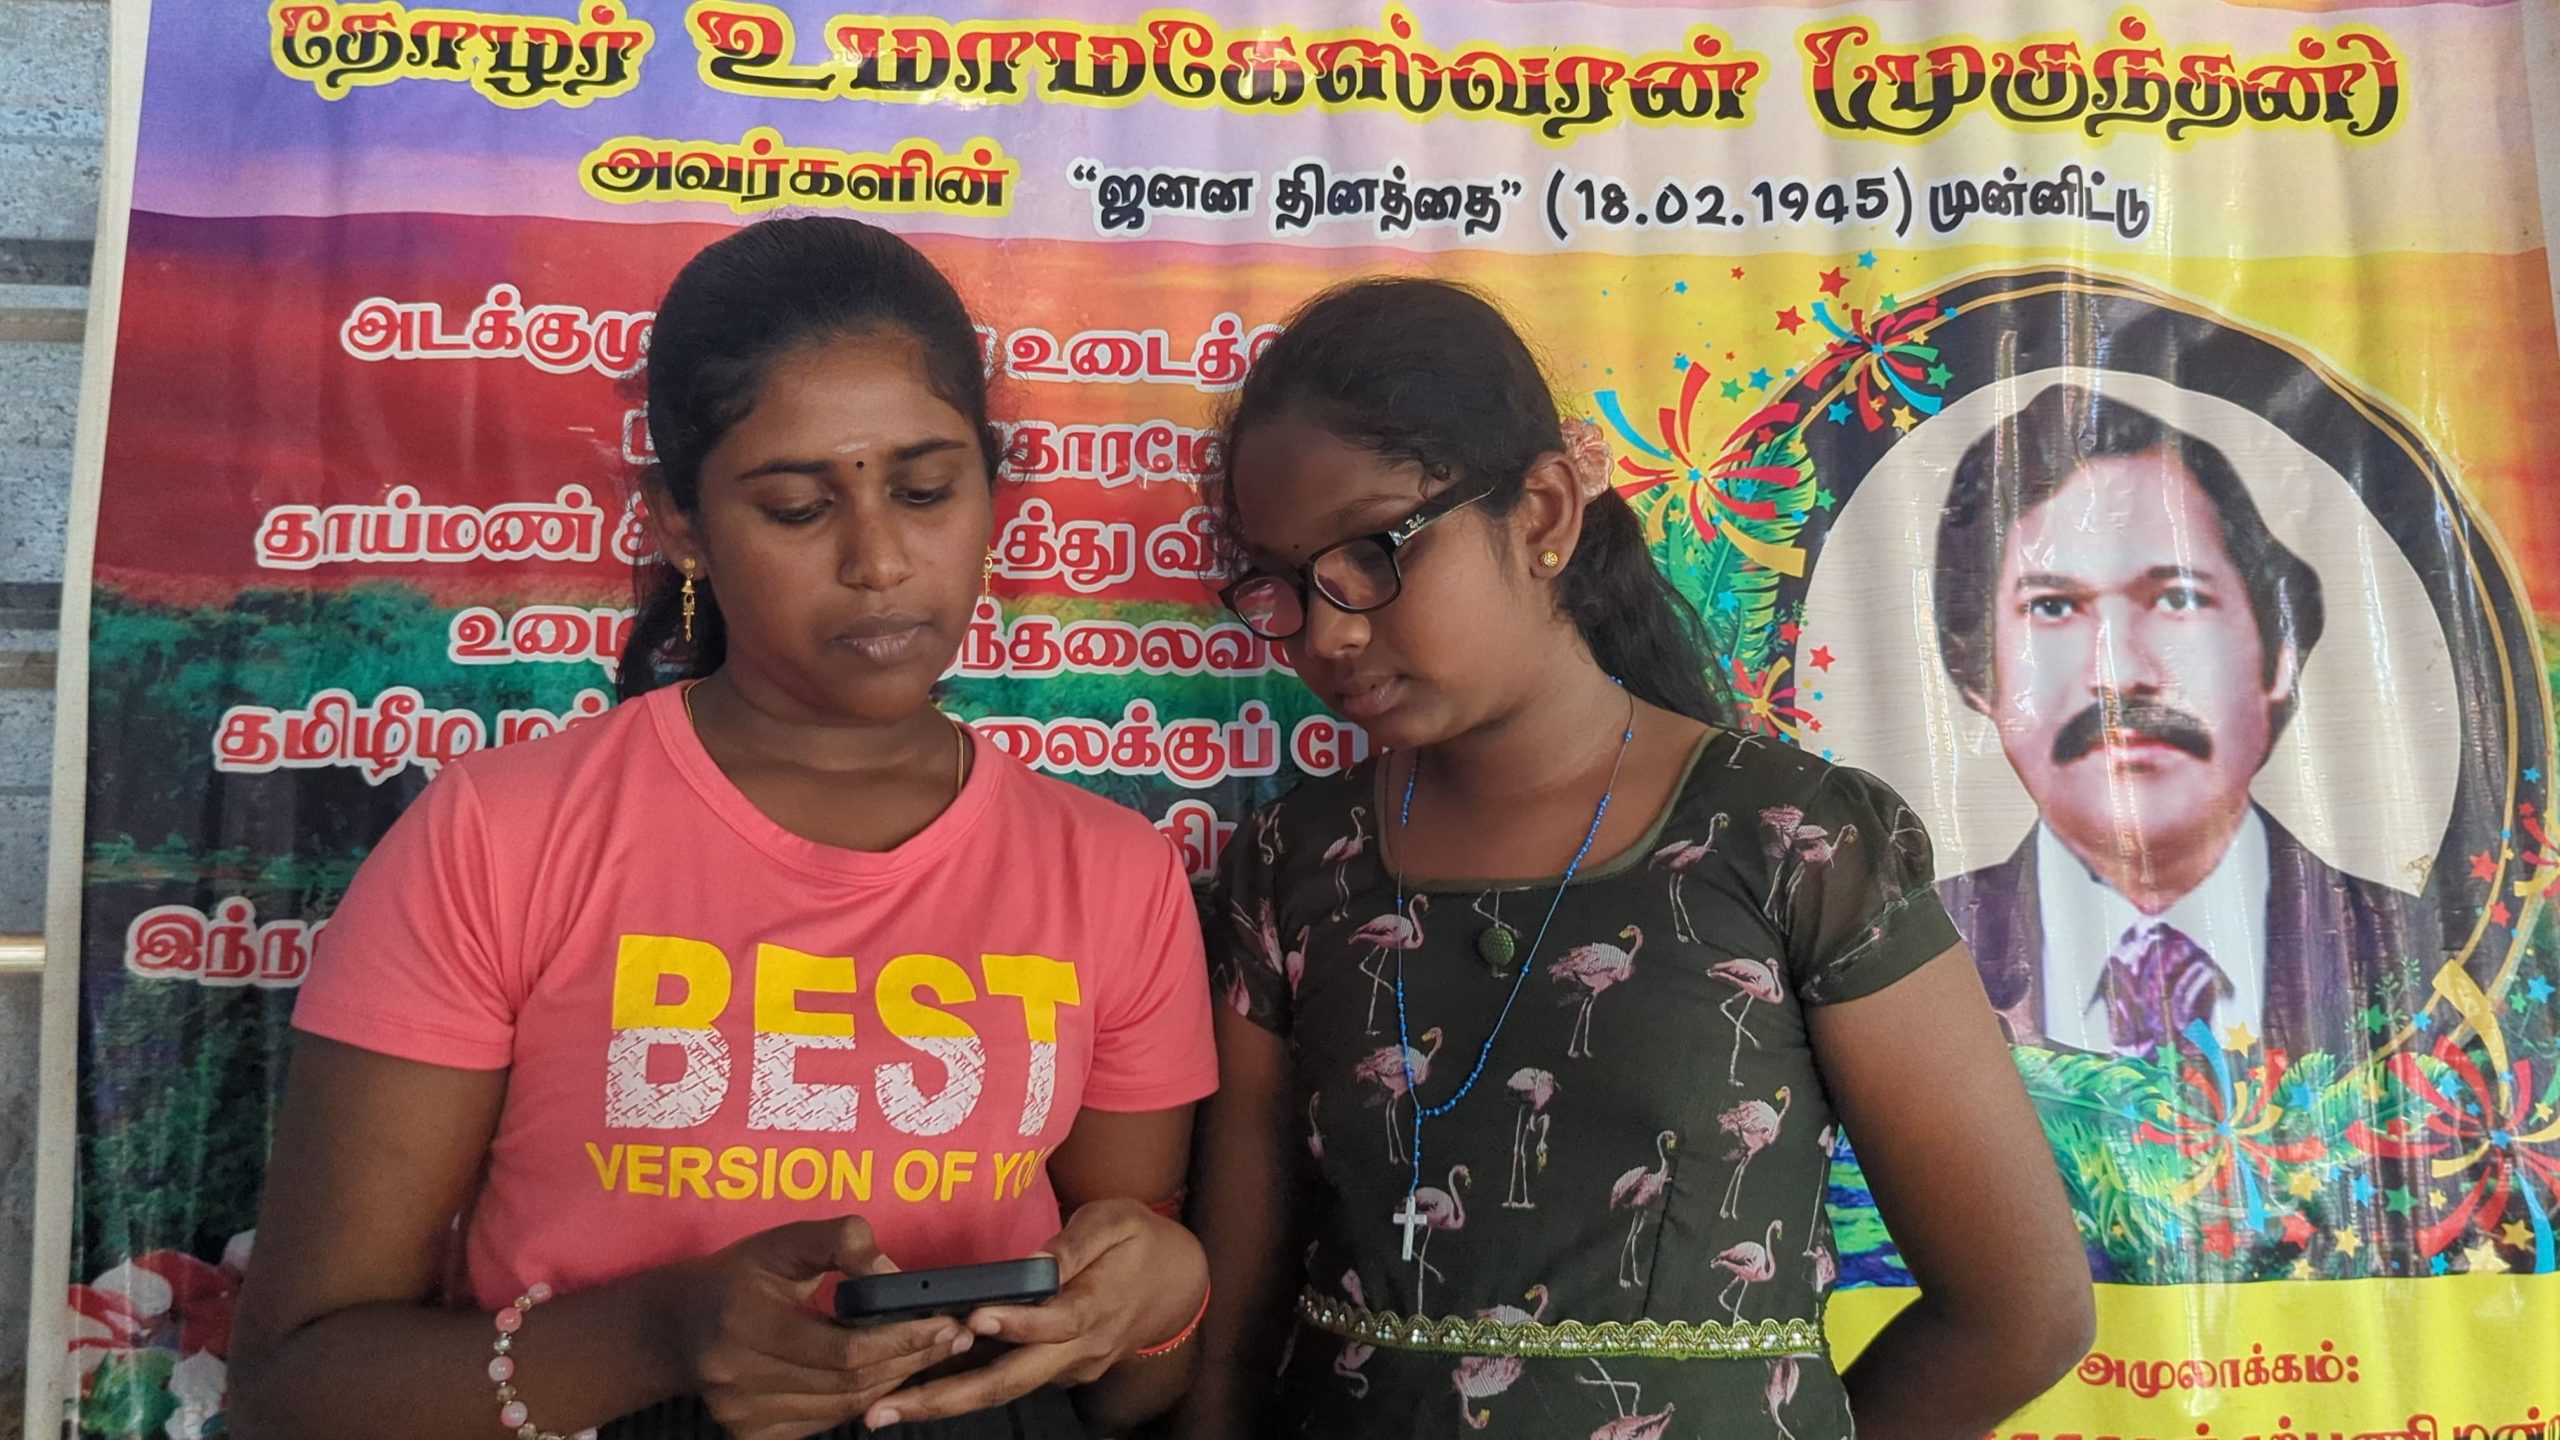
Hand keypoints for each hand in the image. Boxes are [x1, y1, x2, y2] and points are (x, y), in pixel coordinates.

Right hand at [663, 1215, 973, 1439]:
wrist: (678, 1326)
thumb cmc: (740, 1276)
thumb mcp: (785, 1241)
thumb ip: (841, 1241)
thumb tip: (893, 1274)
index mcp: (746, 1322)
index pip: (843, 1347)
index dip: (902, 1339)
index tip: (947, 1323)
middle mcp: (738, 1377)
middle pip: (848, 1381)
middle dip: (910, 1360)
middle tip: (954, 1338)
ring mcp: (741, 1414)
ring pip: (842, 1407)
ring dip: (894, 1381)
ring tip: (929, 1353)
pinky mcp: (750, 1434)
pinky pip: (824, 1421)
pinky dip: (861, 1399)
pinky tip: (886, 1375)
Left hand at [860, 1200, 1206, 1429]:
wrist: (1175, 1287)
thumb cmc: (1140, 1243)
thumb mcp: (1117, 1222)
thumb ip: (1077, 1242)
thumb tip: (1038, 1263)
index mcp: (1097, 1307)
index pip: (1055, 1321)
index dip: (1017, 1322)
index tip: (973, 1317)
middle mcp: (1078, 1349)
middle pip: (1011, 1380)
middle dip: (946, 1397)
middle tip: (887, 1407)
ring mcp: (1066, 1368)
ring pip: (1002, 1390)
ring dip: (943, 1402)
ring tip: (885, 1409)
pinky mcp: (1054, 1371)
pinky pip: (1005, 1382)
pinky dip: (961, 1388)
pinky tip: (914, 1391)